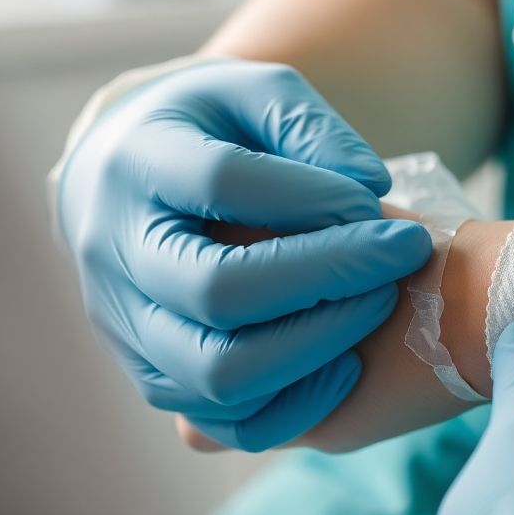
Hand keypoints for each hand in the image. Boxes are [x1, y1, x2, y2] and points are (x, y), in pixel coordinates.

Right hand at [57, 59, 431, 451]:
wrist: (118, 174)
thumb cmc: (207, 127)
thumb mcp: (252, 92)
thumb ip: (308, 125)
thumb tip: (367, 185)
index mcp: (137, 164)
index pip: (222, 184)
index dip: (311, 198)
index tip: (379, 203)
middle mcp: (115, 250)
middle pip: (216, 292)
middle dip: (325, 278)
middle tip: (397, 259)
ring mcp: (122, 323)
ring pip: (215, 374)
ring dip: (314, 348)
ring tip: (374, 307)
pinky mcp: (148, 373)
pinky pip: (221, 421)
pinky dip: (293, 404)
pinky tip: (345, 365)